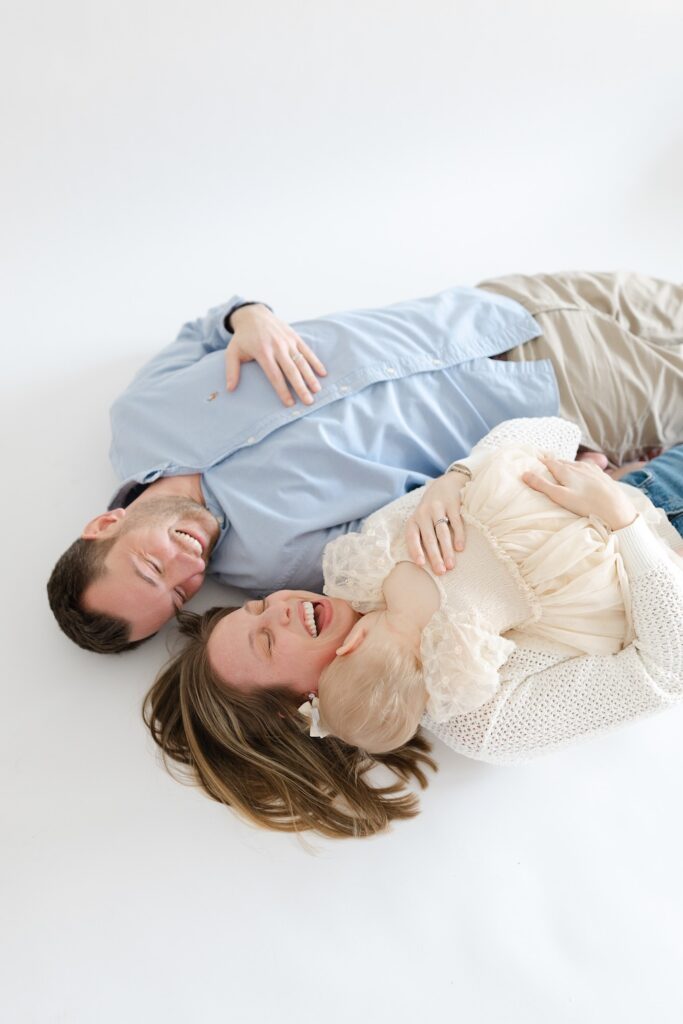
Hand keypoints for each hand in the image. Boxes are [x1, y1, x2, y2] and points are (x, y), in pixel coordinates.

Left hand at [225, 304, 326, 405]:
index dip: (282, 390)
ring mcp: (288, 341)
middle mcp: (277, 346)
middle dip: (301, 387)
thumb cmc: (243, 337)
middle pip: (291, 370)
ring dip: (310, 377)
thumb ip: (231, 370)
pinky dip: (315, 362)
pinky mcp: (294, 337)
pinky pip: (307, 351)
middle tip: (308, 402)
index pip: (274, 375)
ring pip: (301, 361)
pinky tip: (322, 373)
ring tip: (317, 391)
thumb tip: (230, 389)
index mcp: (262, 352)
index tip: (290, 403)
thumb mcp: (232, 352)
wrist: (253, 314)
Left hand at [405, 471, 467, 574]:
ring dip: (447, 550)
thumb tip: (428, 562)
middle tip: (440, 571)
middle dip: (434, 556)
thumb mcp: (423, 519)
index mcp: (414, 519)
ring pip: (442, 532)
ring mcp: (438, 507)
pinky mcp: (452, 504)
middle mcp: (423, 513)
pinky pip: (456, 522)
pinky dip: (459, 536)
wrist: (446, 483)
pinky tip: (460, 548)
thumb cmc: (432, 509)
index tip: (421, 564)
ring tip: (451, 565)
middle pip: (429, 538)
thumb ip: (423, 536)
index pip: (412, 536)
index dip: (415, 550)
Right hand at [522, 455, 637, 530]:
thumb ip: (542, 485)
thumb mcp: (560, 496)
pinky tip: (581, 473)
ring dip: (566, 465)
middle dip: (552, 462)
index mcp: (566, 470)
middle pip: (562, 462)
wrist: (617, 509)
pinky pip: (586, 468)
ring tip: (561, 469)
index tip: (533, 458)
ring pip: (574, 464)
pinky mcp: (602, 475)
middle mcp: (579, 466)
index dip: (540, 461)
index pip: (549, 462)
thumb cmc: (586, 504)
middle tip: (544, 463)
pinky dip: (579, 469)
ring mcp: (592, 469)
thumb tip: (524, 474)